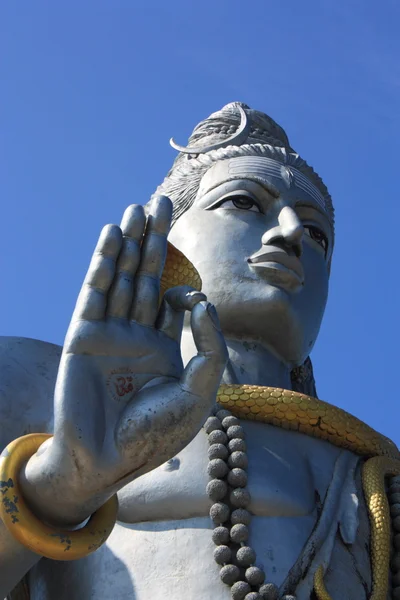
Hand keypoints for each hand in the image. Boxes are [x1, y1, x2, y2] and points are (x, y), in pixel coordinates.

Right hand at [22, 196, 227, 524]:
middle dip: (154, 239)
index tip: (194, 301)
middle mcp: (136, 333)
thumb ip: (209, 349)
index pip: (174, 300)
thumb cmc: (155, 435)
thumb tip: (204, 302)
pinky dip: (104, 263)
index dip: (186, 290)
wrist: (108, 460)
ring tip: (137, 208)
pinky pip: (96, 292)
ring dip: (130, 242)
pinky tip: (113, 236)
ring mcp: (109, 332)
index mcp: (163, 346)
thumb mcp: (198, 394)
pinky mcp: (84, 334)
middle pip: (146, 275)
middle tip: (161, 201)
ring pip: (121, 276)